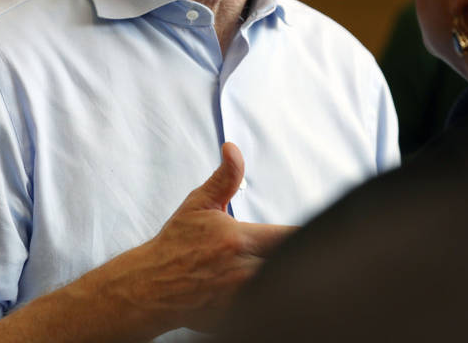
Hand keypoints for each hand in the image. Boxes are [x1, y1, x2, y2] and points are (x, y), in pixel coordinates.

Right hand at [98, 142, 295, 336]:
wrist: (150, 285)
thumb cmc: (175, 244)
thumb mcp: (199, 204)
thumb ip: (225, 177)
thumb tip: (232, 148)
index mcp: (238, 239)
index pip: (290, 236)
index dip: (304, 236)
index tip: (318, 233)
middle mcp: (242, 269)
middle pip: (290, 264)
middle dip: (299, 258)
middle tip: (308, 254)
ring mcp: (240, 298)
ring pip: (281, 288)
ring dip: (287, 280)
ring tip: (293, 274)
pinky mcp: (236, 318)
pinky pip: (265, 310)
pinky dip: (272, 302)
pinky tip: (273, 293)